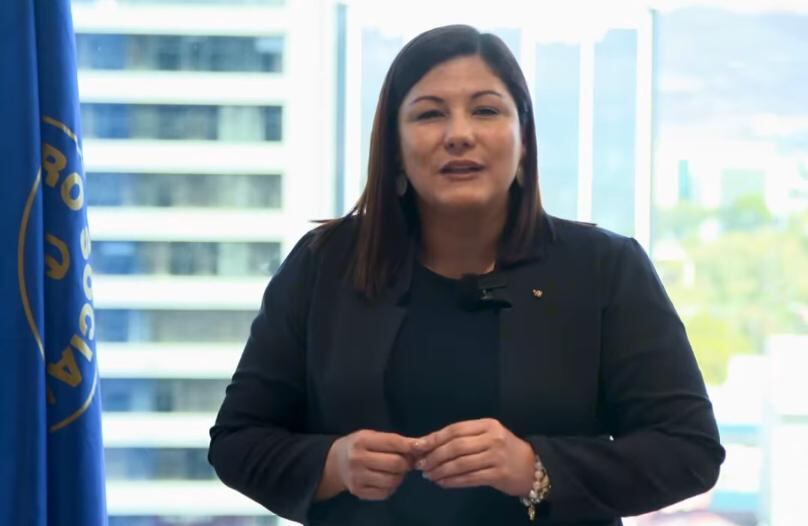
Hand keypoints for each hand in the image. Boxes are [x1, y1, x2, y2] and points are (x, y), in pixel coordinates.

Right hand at [329, 429, 415, 500]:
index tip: (421, 446)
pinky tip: (388, 479)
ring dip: (400, 476)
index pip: (392, 442)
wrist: (335, 463)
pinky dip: (392, 487)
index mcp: (362, 440)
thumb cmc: (359, 446)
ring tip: (397, 470)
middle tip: (406, 461)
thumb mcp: (372, 436)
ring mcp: (357, 478)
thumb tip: (420, 445)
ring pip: (392, 480)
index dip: (410, 445)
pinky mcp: (359, 492)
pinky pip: (385, 493)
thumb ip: (394, 440)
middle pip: (395, 463)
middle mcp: (358, 459)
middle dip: (406, 462)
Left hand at [413, 418, 534, 496]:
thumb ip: (462, 438)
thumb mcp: (487, 436)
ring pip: (461, 463)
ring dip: (441, 471)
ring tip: (429, 476)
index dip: (434, 438)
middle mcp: (493, 438)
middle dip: (435, 456)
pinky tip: (442, 483)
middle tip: (421, 465)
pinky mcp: (498, 475)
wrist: (532, 467)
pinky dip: (453, 481)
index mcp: (487, 424)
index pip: (455, 429)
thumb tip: (428, 444)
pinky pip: (470, 478)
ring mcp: (496, 457)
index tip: (417, 447)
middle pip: (456, 446)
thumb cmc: (503, 449)